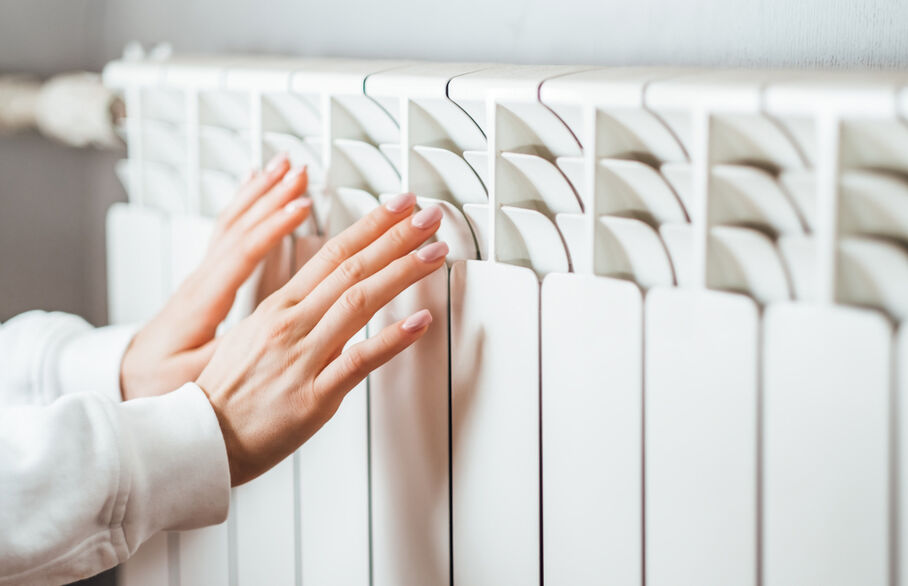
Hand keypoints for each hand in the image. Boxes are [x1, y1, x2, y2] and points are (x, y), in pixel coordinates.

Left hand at [120, 153, 310, 399]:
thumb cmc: (158, 379)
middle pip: (239, 225)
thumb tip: (268, 336)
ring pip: (233, 221)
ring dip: (260, 191)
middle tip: (300, 172)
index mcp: (203, 301)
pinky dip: (245, 202)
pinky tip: (255, 186)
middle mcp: (201, 280)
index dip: (273, 226)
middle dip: (271, 195)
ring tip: (284, 166)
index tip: (301, 206)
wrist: (128, 376)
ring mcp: (203, 275)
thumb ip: (230, 355)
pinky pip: (228, 230)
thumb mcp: (194, 377)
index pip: (242, 252)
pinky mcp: (207, 278)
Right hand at [196, 192, 447, 485]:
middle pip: (351, 268)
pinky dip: (392, 339)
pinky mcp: (314, 396)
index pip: (332, 253)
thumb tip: (325, 295)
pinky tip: (420, 322)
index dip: (370, 225)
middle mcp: (291, 325)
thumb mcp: (252, 336)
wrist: (200, 441)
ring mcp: (303, 358)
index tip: (399, 205)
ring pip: (358, 303)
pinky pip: (358, 361)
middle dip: (395, 237)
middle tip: (429, 215)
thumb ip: (292, 312)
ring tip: (434, 253)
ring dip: (402, 273)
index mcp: (278, 307)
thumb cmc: (228, 393)